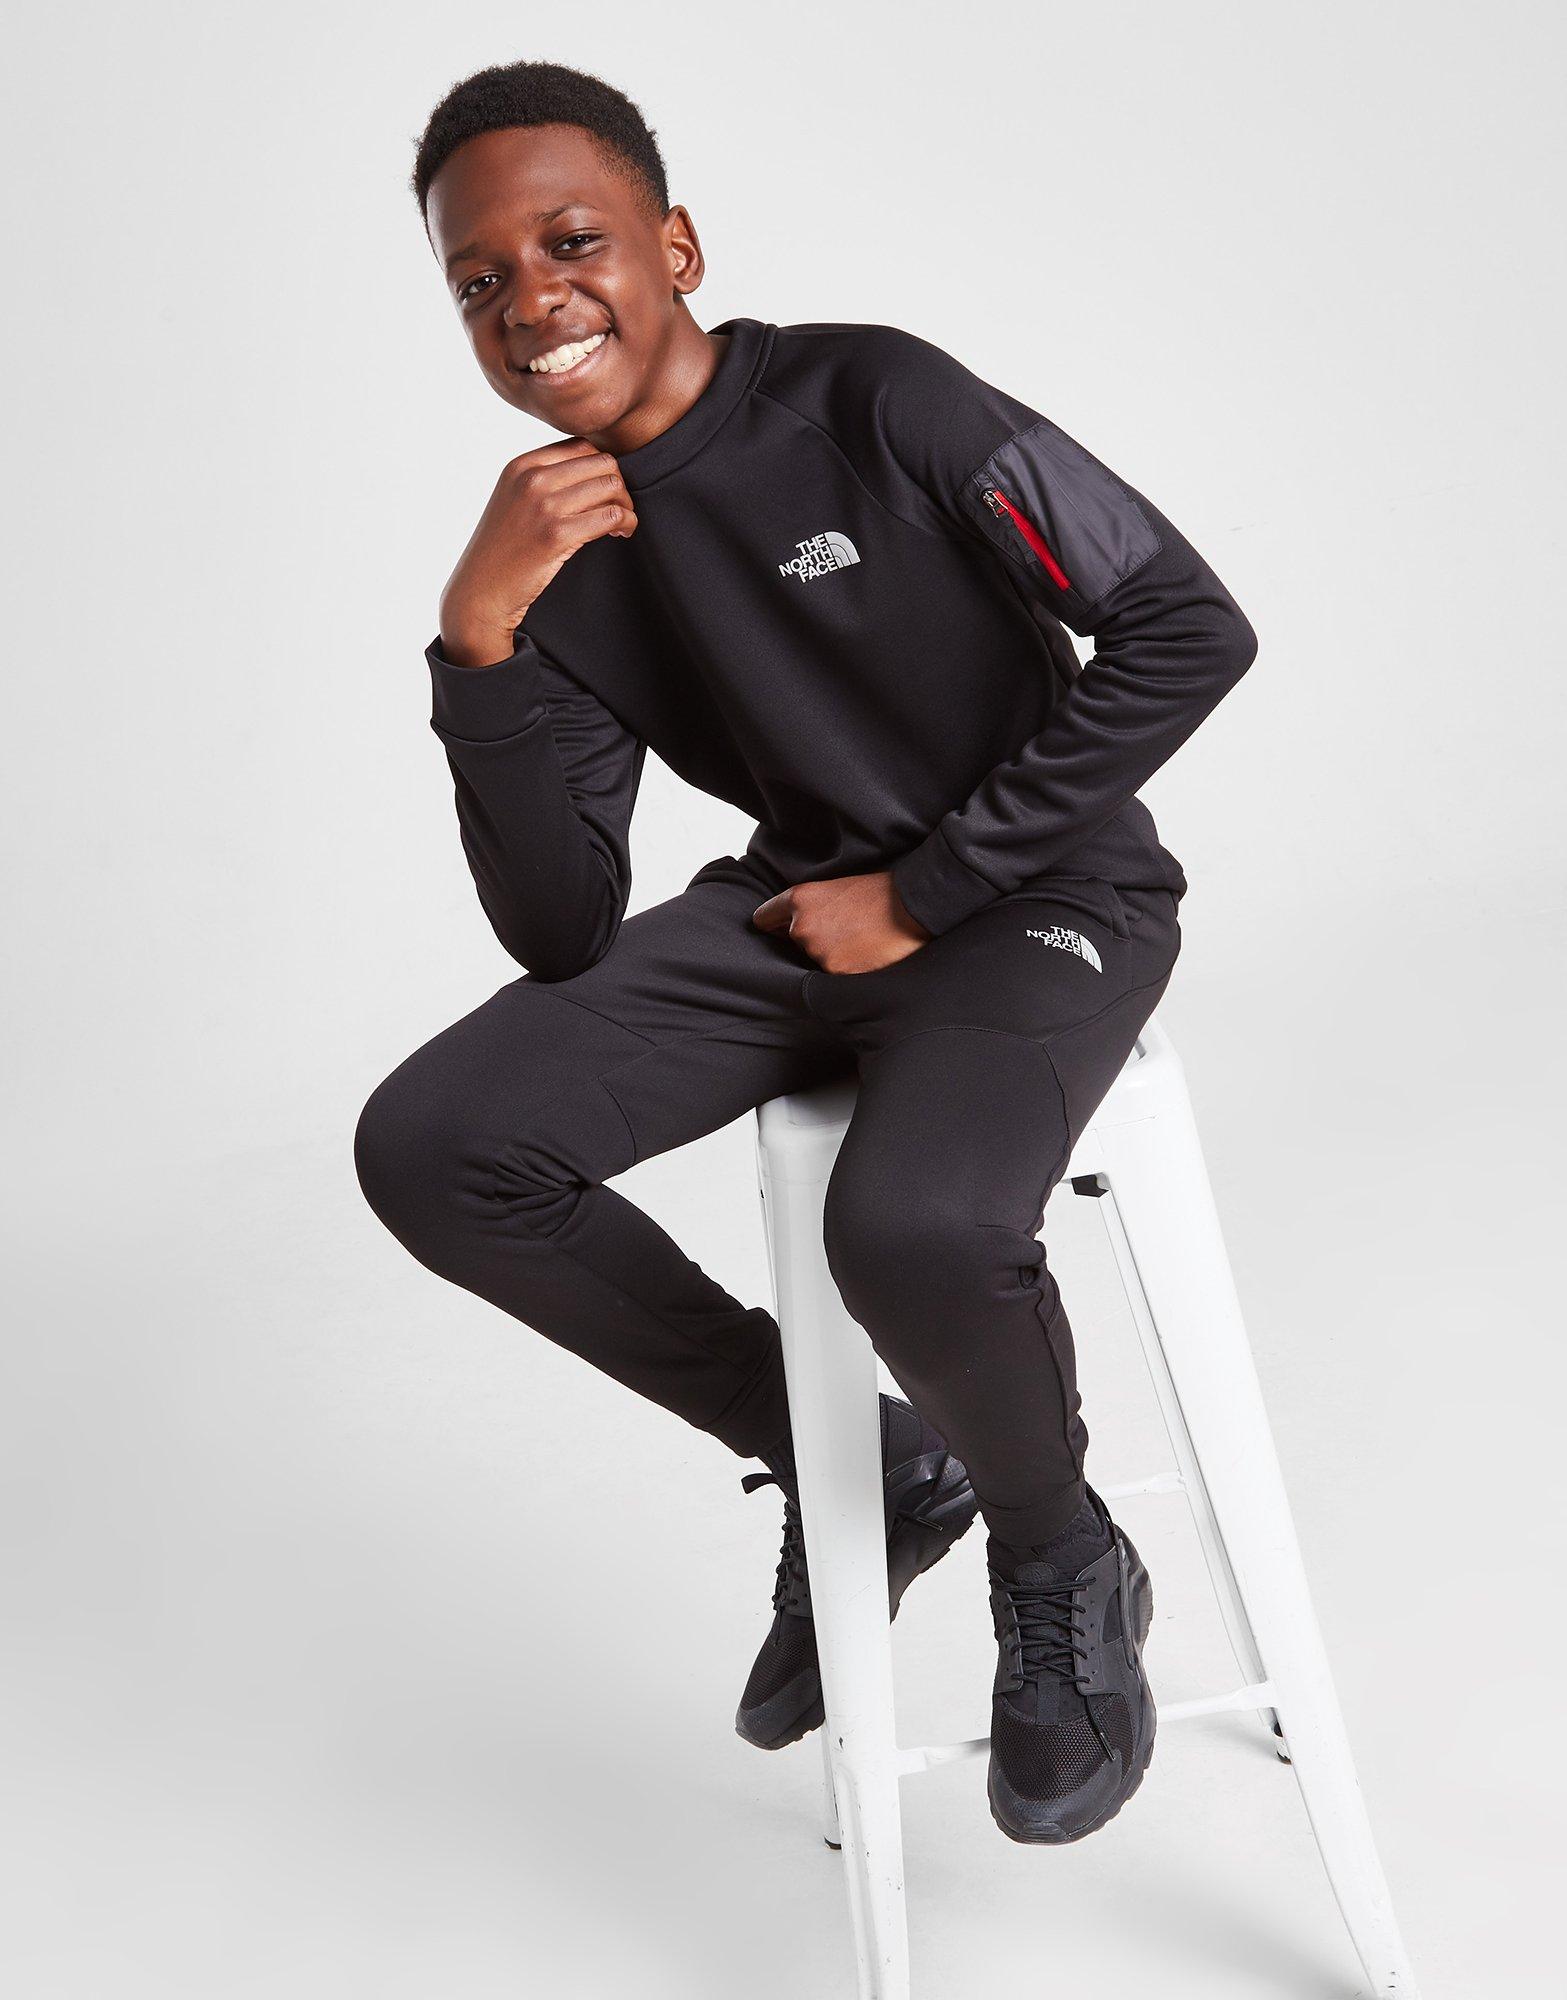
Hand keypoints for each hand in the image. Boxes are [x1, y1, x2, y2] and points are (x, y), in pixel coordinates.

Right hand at [438, 437, 637, 664]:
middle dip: (619, 484)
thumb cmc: (502, 550)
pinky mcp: (557, 535)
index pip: (582, 446)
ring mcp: (544, 506)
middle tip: (619, 508)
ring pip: (610, 486)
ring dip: (626, 505)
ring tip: (620, 524)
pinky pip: (611, 516)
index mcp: (522, 465)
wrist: (481, 590)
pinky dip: (626, 523)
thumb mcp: (513, 499)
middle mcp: (532, 479)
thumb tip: (591, 469)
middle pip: (601, 462)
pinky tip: (621, 533)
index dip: (603, 467)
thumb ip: (543, 479)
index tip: (605, 490)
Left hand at [752, 870, 932, 973]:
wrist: (915, 906)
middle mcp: (802, 926)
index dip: (773, 925)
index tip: (777, 930)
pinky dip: (848, 969)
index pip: (765, 918)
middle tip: (844, 931)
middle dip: (813, 940)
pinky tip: (867, 955)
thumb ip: (811, 907)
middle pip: (794, 942)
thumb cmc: (882, 893)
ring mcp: (818, 952)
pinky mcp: (837, 972)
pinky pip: (835, 976)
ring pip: (816, 960)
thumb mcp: (837, 888)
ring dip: (833, 956)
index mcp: (800, 899)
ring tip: (861, 941)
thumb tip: (793, 926)